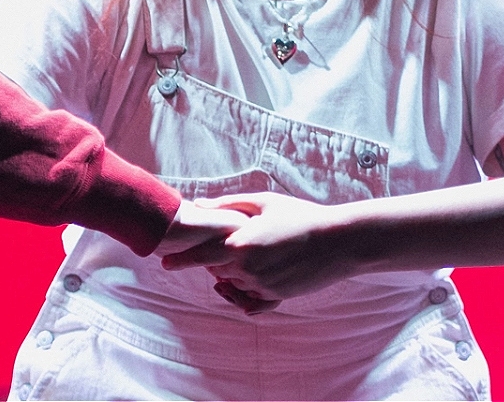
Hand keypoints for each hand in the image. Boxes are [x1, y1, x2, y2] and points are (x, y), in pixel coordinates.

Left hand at [161, 191, 359, 301]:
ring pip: (233, 285)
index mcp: (240, 244)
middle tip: (220, 248)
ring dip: (232, 275)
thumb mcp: (264, 203)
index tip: (164, 262)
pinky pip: (251, 300)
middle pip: (215, 270)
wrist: (338, 242)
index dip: (180, 259)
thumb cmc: (301, 216)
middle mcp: (247, 269)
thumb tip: (198, 204)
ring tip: (250, 256)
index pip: (199, 255)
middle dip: (213, 262)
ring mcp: (261, 286)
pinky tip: (253, 278)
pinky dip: (248, 291)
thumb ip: (228, 204)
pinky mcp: (276, 298)